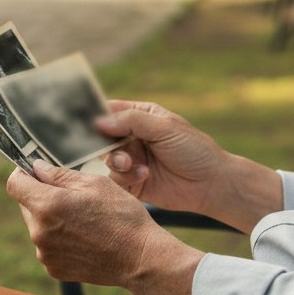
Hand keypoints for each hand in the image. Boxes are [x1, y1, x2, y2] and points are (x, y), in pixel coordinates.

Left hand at [5, 161, 200, 294]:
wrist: (140, 258)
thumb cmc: (121, 216)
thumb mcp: (94, 183)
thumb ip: (59, 174)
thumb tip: (37, 167)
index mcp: (47, 205)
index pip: (15, 184)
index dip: (22, 172)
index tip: (34, 170)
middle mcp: (39, 232)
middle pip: (26, 204)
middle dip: (41, 195)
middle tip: (71, 195)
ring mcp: (45, 254)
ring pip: (37, 225)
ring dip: (50, 217)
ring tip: (82, 219)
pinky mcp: (54, 269)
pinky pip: (47, 245)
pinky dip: (58, 238)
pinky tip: (83, 236)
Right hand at [95, 100, 283, 231]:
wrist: (211, 184)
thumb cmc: (193, 149)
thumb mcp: (164, 128)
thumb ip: (132, 121)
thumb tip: (99, 121)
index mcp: (140, 116)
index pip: (110, 110)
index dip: (95, 114)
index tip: (82, 120)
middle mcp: (132, 137)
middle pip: (103, 136)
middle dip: (104, 143)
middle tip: (112, 147)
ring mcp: (132, 159)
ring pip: (107, 159)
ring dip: (116, 161)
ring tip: (130, 164)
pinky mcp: (133, 182)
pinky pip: (116, 179)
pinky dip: (125, 177)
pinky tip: (143, 175)